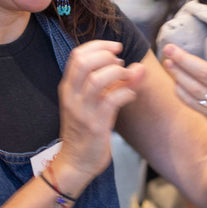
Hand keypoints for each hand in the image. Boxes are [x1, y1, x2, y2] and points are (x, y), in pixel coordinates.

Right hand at [57, 40, 144, 181]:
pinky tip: (130, 95)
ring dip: (117, 73)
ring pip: (97, 80)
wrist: (76, 162)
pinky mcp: (95, 125)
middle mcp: (71, 96)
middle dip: (106, 55)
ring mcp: (82, 110)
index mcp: (68, 87)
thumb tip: (138, 66)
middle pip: (83, 62)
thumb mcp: (93, 102)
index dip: (98, 45)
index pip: (77, 55)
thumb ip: (113, 84)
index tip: (116, 48)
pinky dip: (126, 93)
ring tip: (127, 77)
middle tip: (120, 63)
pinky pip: (112, 101)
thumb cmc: (86, 130)